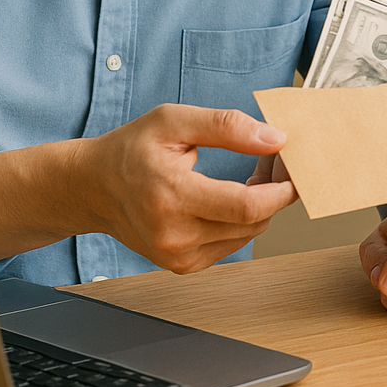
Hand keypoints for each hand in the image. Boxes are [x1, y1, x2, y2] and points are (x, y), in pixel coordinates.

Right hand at [0, 103, 297, 272]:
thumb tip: (274, 138)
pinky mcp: (182, 265)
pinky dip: (242, 221)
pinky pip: (231, 244)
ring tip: (256, 174)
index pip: (245, 206)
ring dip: (261, 206)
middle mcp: (175, 235)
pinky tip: (235, 196)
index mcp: (172, 197)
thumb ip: (226, 126)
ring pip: (246, 235)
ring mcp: (178, 256)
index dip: (280, 191)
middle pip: (252, 223)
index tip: (293, 171)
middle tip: (276, 162)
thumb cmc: (130, 151)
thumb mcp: (174, 121)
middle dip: (275, 193)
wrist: (92, 187)